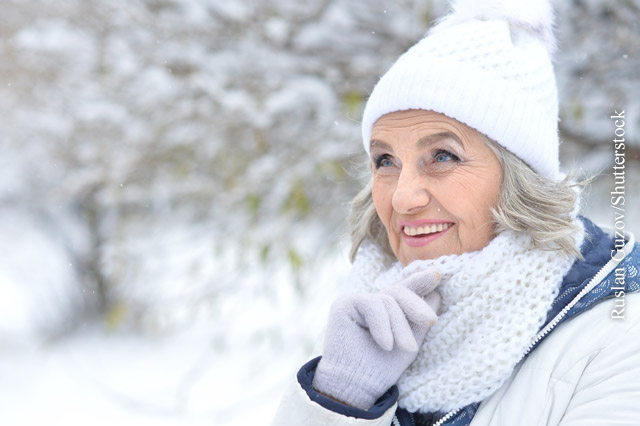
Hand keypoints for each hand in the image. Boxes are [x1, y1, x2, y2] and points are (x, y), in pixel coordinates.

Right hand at [312, 269, 440, 409]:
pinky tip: (386, 345)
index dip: (420, 281)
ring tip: (407, 348)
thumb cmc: (381, 369)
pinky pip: (372, 304)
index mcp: (387, 311)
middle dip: (417, 305)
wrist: (356, 387)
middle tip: (431, 321)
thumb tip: (436, 295)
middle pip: (399, 292)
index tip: (438, 275)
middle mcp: (372, 303)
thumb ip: (419, 322)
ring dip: (400, 326)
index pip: (404, 291)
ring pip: (388, 300)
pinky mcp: (344, 304)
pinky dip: (382, 325)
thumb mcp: (409, 344)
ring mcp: (357, 302)